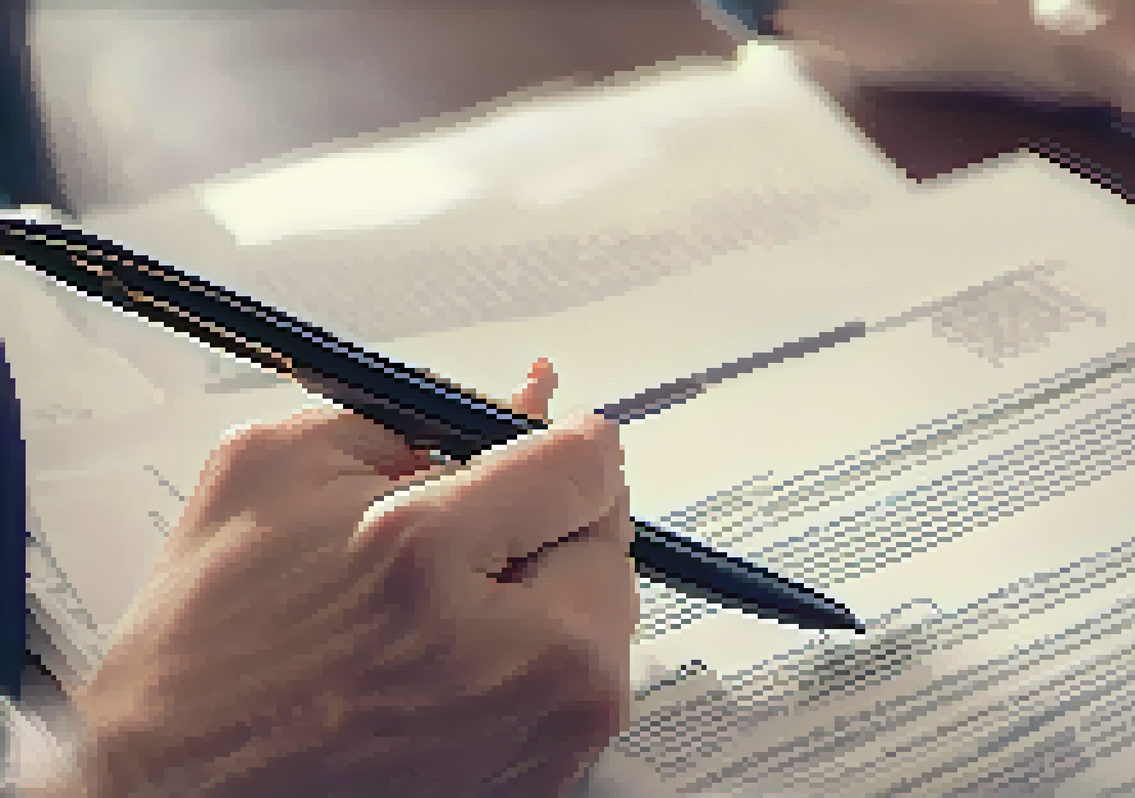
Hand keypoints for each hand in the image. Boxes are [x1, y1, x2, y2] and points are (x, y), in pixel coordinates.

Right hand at [63, 359, 637, 797]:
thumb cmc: (213, 643)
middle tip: (457, 547)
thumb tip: (531, 395)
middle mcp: (514, 658)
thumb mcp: (275, 470)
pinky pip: (582, 681)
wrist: (182, 792)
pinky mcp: (550, 781)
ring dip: (543, 593)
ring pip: (601, 611)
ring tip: (438, 619)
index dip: (556, 441)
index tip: (532, 444)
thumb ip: (416, 411)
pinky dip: (536, 658)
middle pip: (606, 538)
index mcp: (426, 556)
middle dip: (545, 524)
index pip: (585, 463)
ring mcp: (543, 736)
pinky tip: (450, 668)